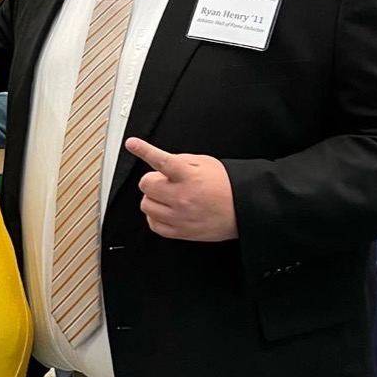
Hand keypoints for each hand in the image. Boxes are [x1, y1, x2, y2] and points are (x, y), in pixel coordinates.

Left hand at [123, 139, 237, 240]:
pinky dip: (155, 217)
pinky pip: (153, 225)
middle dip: (152, 180)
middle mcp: (182, 197)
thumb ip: (180, 160)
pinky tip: (165, 211)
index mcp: (189, 176)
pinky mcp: (180, 232)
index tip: (132, 144)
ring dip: (152, 198)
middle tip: (163, 181)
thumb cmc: (227, 186)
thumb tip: (160, 161)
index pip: (161, 160)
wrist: (243, 210)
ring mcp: (180, 216)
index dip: (144, 150)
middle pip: (146, 185)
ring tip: (166, 196)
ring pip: (146, 205)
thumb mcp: (206, 163)